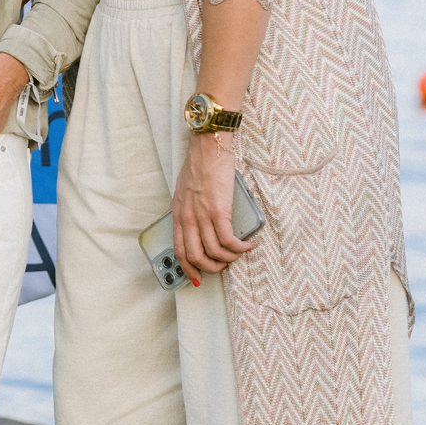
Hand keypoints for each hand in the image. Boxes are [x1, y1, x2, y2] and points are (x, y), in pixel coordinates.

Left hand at [170, 133, 254, 284]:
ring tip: (237, 255)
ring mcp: (202, 215)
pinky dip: (239, 248)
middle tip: (222, 268)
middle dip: (210, 269)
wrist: (208, 147)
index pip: (178, 249)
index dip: (187, 268)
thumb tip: (192, 224)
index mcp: (177, 213)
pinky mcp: (219, 211)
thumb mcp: (183, 191)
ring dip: (228, 259)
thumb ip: (185, 209)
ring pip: (213, 252)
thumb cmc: (198, 165)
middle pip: (194, 256)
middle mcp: (187, 217)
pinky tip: (247, 246)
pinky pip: (228, 241)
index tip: (195, 278)